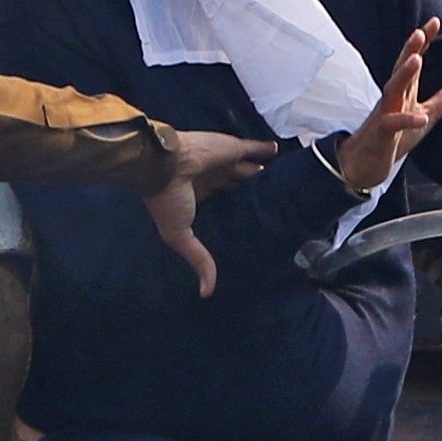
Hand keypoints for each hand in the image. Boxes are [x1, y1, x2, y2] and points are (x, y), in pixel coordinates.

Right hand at [137, 131, 273, 296]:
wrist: (164, 165)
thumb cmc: (167, 199)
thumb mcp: (181, 235)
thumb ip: (199, 258)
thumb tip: (206, 293)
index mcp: (199, 193)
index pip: (220, 198)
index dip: (234, 204)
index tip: (250, 215)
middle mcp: (212, 176)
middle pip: (236, 181)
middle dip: (250, 185)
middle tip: (270, 196)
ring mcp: (222, 161)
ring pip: (246, 165)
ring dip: (259, 168)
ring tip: (277, 176)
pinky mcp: (231, 148)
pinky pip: (254, 147)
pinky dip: (265, 149)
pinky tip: (276, 151)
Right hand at [334, 23, 441, 194]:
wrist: (364, 164)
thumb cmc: (394, 136)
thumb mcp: (425, 115)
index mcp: (404, 91)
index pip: (413, 61)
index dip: (423, 42)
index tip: (434, 21)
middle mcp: (392, 98)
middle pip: (400, 70)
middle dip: (409, 51)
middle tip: (419, 32)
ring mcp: (384, 114)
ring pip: (391, 91)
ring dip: (403, 76)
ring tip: (416, 60)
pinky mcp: (380, 135)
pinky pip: (391, 124)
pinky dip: (407, 120)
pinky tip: (422, 118)